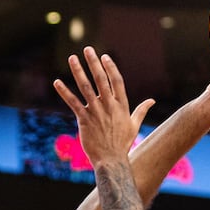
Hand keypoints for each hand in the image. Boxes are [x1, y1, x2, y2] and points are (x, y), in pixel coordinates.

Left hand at [53, 47, 155, 166]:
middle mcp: (108, 106)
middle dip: (94, 63)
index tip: (104, 56)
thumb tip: (152, 100)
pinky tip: (57, 82)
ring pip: (85, 88)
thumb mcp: (134, 125)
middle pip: (101, 80)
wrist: (111, 160)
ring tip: (72, 58)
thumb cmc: (122, 143)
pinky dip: (64, 92)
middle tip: (88, 49)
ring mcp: (96, 112)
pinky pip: (73, 103)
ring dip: (78, 71)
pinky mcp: (84, 120)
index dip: (110, 67)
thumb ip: (141, 110)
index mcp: (121, 105)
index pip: (116, 81)